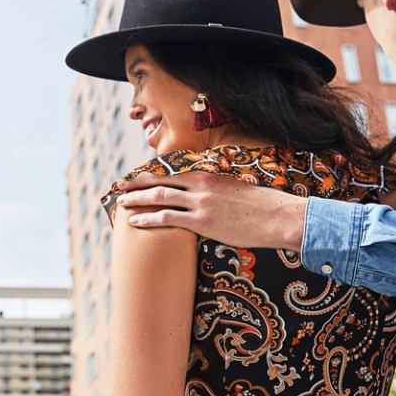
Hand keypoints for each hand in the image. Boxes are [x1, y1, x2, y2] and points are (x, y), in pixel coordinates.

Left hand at [112, 171, 309, 249]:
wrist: (277, 216)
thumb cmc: (260, 207)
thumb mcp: (234, 190)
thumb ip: (216, 191)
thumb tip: (205, 198)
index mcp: (208, 175)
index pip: (172, 173)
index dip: (151, 176)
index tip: (135, 178)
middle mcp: (201, 185)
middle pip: (161, 181)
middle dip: (137, 185)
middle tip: (119, 188)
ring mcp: (200, 203)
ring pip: (160, 197)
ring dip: (137, 200)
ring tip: (121, 204)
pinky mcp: (203, 222)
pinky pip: (168, 218)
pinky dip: (148, 218)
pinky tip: (134, 221)